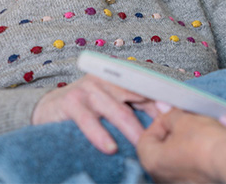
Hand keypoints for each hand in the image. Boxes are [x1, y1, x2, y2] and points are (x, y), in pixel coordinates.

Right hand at [31, 73, 158, 153]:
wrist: (48, 108)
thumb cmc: (87, 108)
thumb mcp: (113, 103)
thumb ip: (135, 105)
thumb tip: (166, 118)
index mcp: (119, 77)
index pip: (147, 88)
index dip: (163, 101)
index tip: (177, 115)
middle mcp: (106, 79)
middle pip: (137, 97)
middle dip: (153, 116)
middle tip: (165, 133)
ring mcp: (88, 89)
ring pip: (117, 111)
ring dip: (131, 130)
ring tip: (142, 146)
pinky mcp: (71, 102)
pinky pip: (89, 121)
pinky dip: (100, 135)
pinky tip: (110, 148)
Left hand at [138, 105, 225, 183]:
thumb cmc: (206, 143)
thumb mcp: (184, 120)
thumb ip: (170, 115)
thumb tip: (162, 109)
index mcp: (152, 163)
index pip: (145, 139)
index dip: (158, 123)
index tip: (172, 115)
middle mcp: (163, 178)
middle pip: (161, 150)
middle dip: (172, 132)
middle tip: (186, 120)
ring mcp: (180, 183)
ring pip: (176, 158)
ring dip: (185, 143)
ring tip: (200, 130)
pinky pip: (190, 166)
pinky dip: (195, 155)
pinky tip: (207, 144)